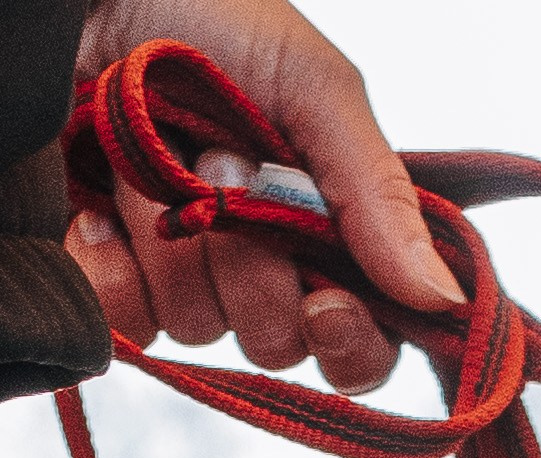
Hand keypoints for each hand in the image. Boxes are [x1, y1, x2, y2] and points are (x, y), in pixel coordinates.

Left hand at [69, 0, 462, 395]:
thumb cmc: (198, 11)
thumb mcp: (309, 83)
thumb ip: (376, 190)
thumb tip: (442, 299)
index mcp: (318, 223)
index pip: (360, 339)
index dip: (351, 341)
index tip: (326, 306)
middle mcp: (251, 262)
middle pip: (277, 342)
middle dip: (250, 266)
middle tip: (220, 169)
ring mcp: (172, 275)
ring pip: (198, 328)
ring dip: (176, 242)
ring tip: (152, 156)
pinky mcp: (98, 279)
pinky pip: (121, 325)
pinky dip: (111, 265)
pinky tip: (99, 201)